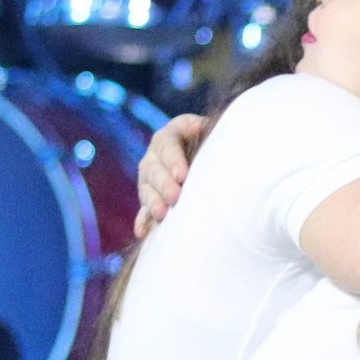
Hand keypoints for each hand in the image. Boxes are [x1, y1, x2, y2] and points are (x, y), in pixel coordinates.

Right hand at [134, 113, 210, 239]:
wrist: (212, 157)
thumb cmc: (216, 141)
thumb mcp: (212, 130)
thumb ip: (206, 129)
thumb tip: (200, 127)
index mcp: (170, 134)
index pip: (167, 144)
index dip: (173, 159)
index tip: (183, 175)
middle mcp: (155, 155)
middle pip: (154, 168)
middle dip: (164, 183)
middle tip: (174, 197)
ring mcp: (150, 178)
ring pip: (146, 189)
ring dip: (153, 202)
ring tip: (162, 214)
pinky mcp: (151, 198)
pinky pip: (143, 210)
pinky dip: (143, 222)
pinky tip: (143, 232)